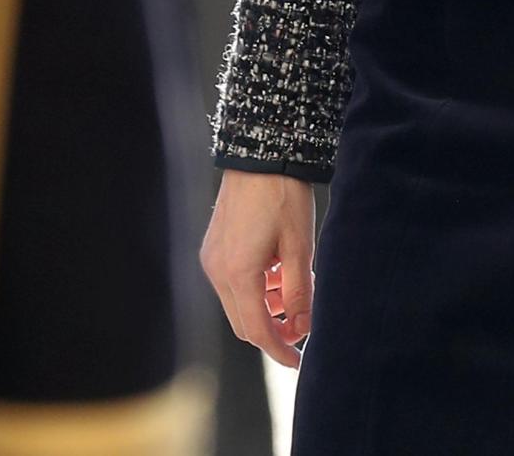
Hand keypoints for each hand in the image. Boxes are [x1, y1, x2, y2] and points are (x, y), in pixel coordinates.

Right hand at [200, 170, 316, 369]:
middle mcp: (217, 270)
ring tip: (295, 288)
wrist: (260, 153)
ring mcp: (212, 259)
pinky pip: (233, 283)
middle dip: (273, 329)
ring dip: (266, 306)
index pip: (256, 329)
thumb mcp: (299, 245)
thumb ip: (299, 291)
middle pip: (244, 321)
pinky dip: (256, 288)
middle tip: (302, 324)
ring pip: (239, 303)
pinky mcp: (214, 248)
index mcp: (238, 273)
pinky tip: (278, 271)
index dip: (279, 349)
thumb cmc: (282, 195)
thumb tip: (302, 327)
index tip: (299, 361)